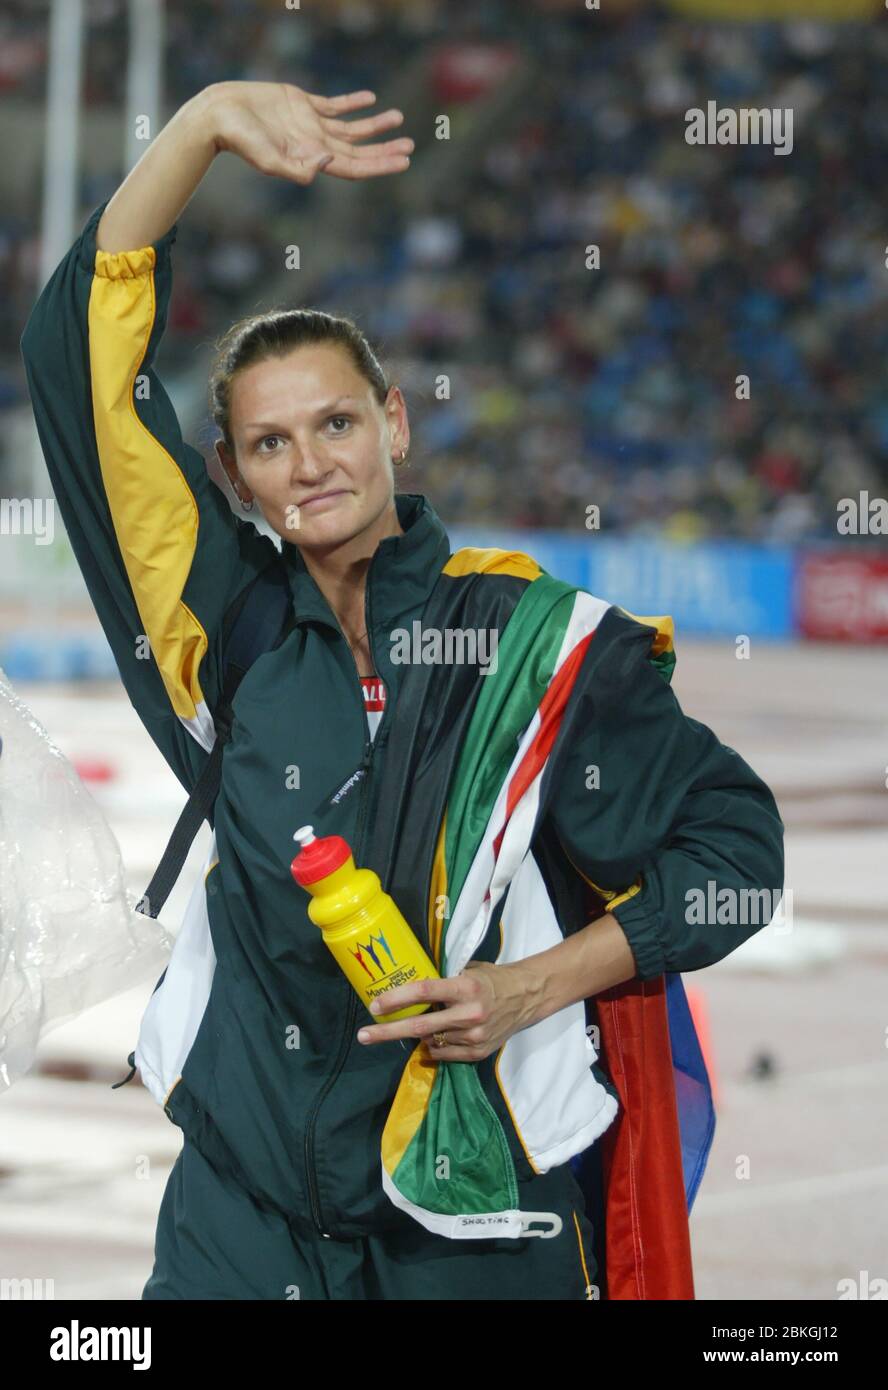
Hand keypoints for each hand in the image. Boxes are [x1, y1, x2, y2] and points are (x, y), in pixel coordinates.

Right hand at [208, 80, 413, 183]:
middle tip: (411, 145)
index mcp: (312, 159)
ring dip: (374, 125)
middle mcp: (315, 144)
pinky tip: (369, 99)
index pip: (355, 166)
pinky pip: (334, 105)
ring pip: (351, 127)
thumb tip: (328, 163)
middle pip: (359, 149)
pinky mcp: (301, 103)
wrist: (221, 114)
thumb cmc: (240, 140)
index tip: (404, 161)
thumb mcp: (268, 159)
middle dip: (385, 148)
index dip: (381, 164)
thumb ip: (297, 168)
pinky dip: (352, 102)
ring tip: (398, 118)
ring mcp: (310, 124)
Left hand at [355, 961, 538, 1061]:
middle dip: (387, 1031)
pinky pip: (443, 1053)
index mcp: (466, 988)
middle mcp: (469, 1014)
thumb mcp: (469, 971)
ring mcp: (474, 1037)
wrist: (527, 997)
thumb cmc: (493, 979)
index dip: (397, 999)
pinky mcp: (478, 1053)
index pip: (424, 992)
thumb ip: (443, 983)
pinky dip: (434, 1045)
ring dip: (418, 1034)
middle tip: (364, 1035)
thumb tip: (409, 991)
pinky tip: (436, 1036)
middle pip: (419, 1025)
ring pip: (430, 1040)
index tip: (375, 1005)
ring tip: (418, 1025)